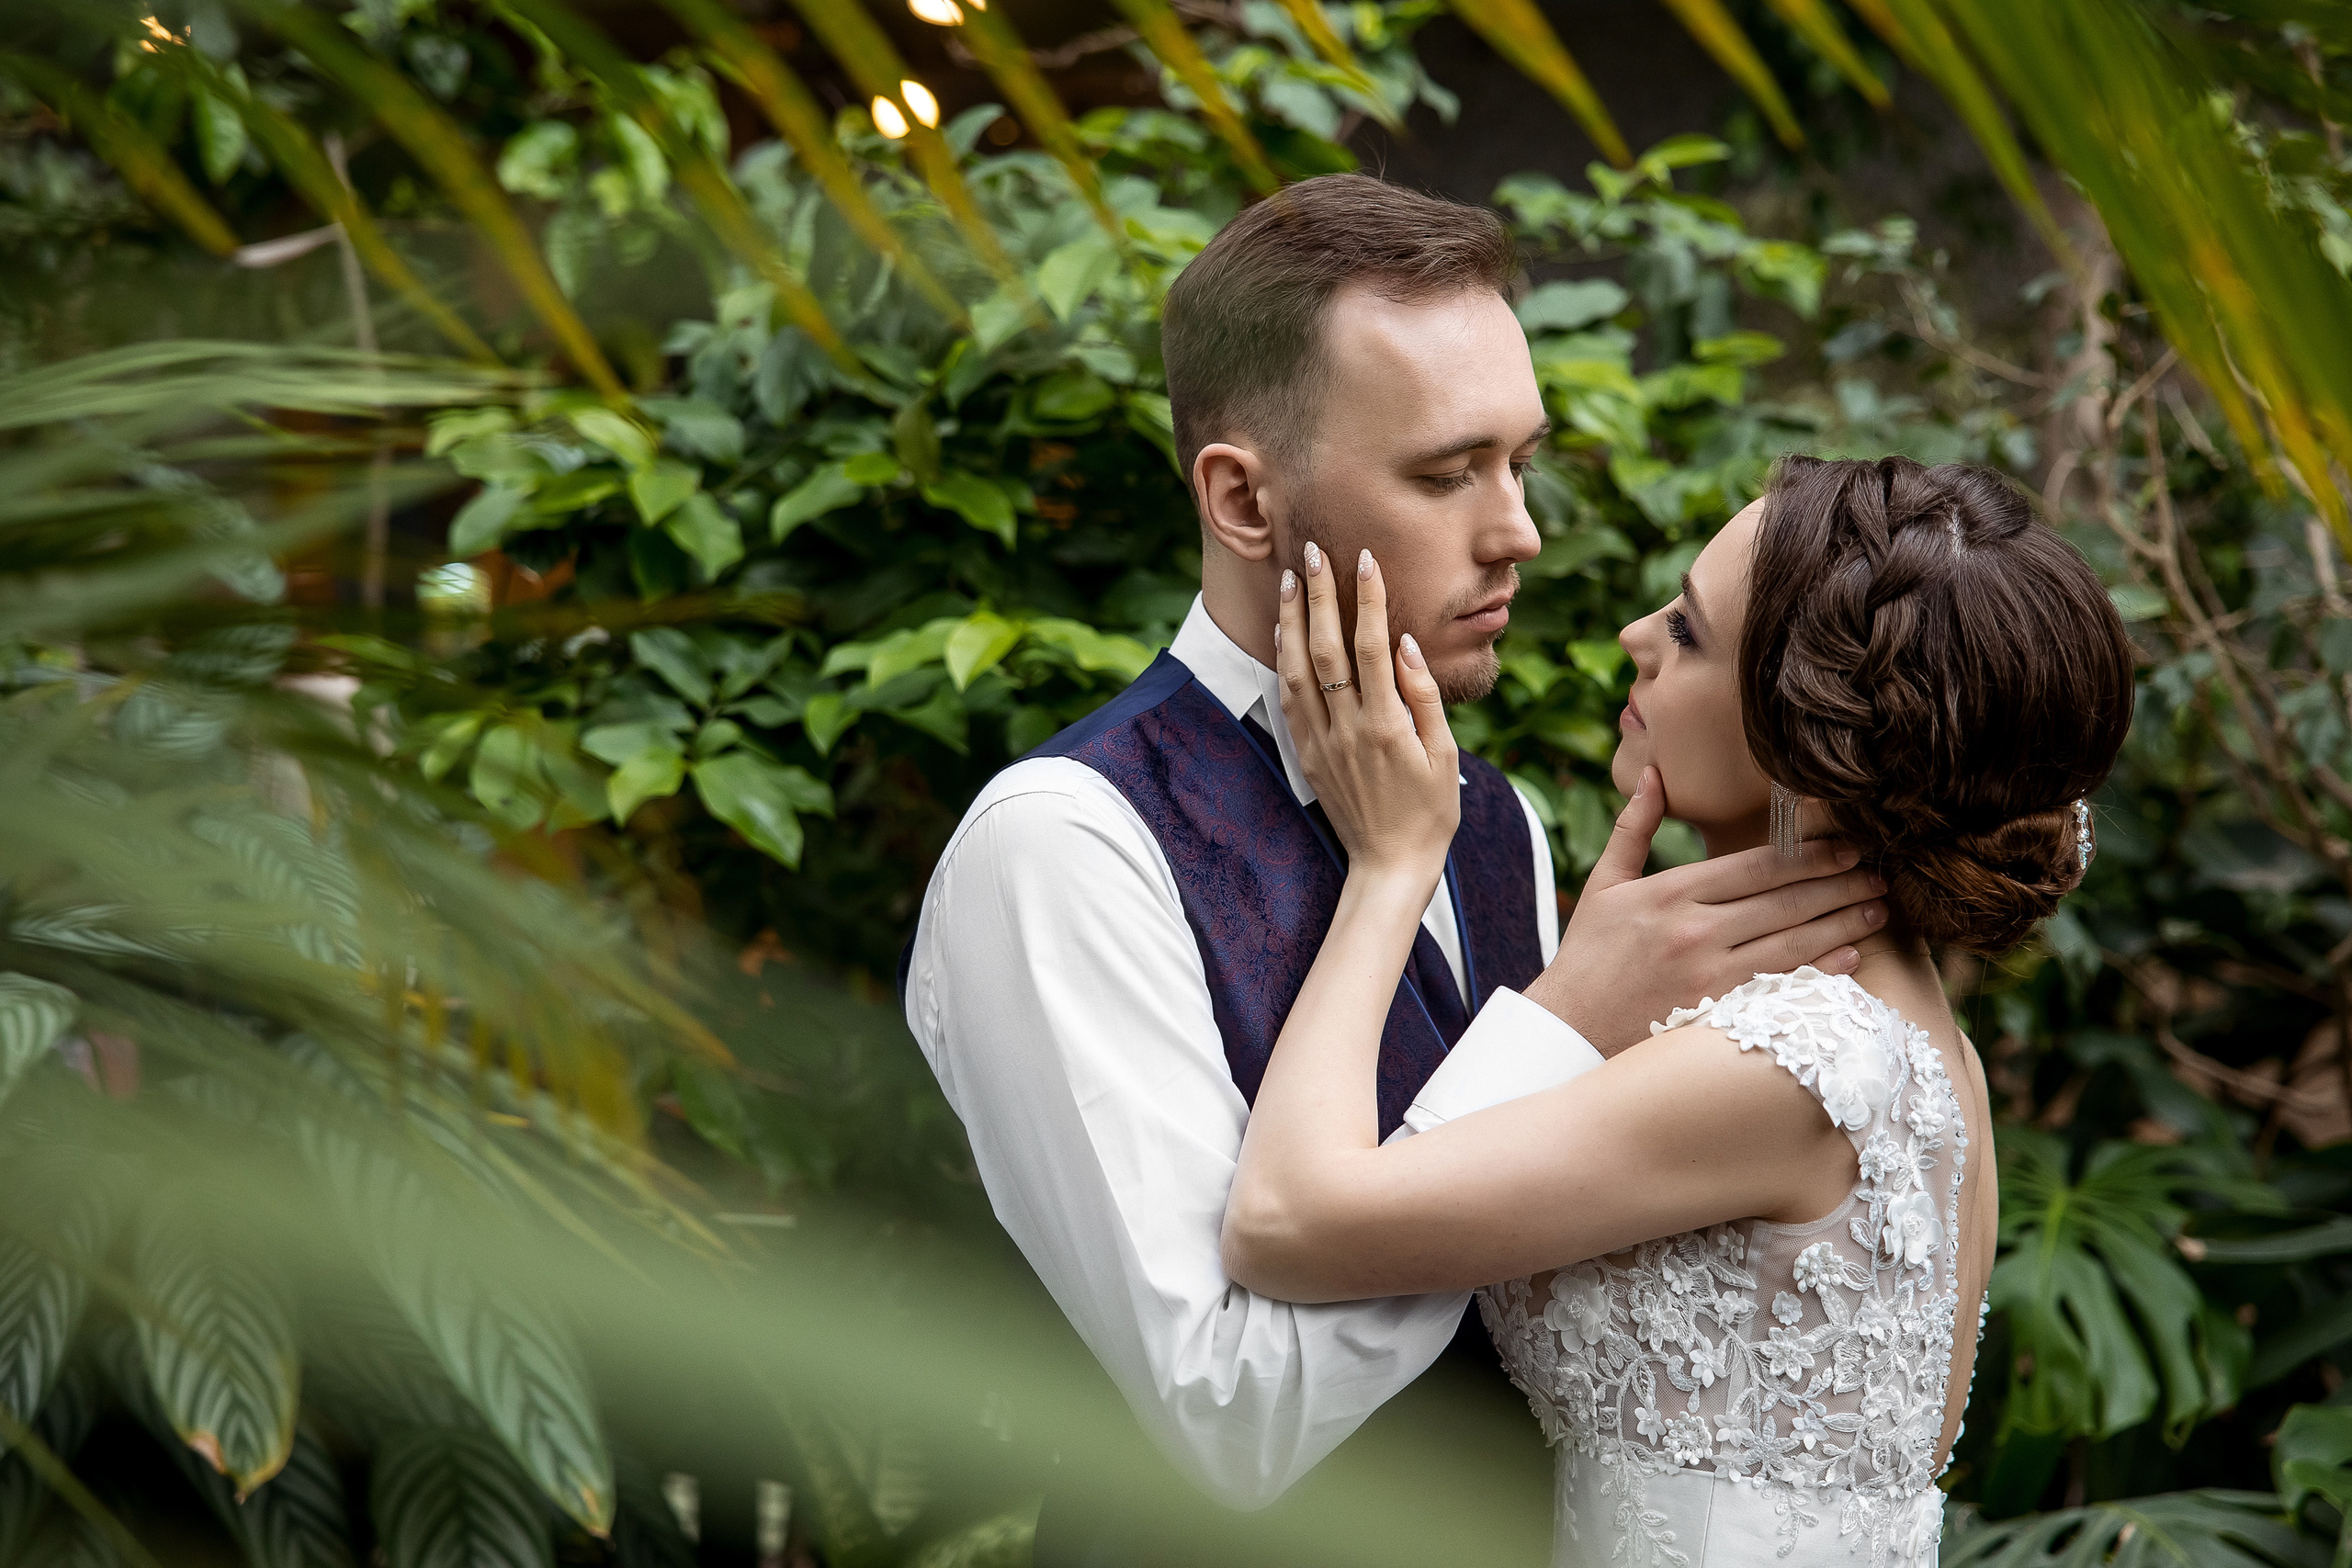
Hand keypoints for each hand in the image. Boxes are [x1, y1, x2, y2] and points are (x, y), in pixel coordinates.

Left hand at [1274, 542, 1457, 882]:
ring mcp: (1321, 742)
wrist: (1390, 865)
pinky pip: (1288, 698)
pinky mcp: (1307, 754)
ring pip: (1296, 669)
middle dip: (1318, 596)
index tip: (1365, 559)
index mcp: (1387, 726)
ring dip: (1291, 621)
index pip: (1372, 647)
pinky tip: (1283, 631)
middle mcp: (1347, 729)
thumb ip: (1424, 696)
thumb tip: (1404, 644)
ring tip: (1290, 579)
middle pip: (1326, 649)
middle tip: (1314, 552)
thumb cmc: (1430, 810)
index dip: (1367, 600)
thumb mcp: (1444, 754)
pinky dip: (1283, 659)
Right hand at [1524, 765, 1889, 1054]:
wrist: (1569, 1029)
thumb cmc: (1587, 954)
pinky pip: (1781, 985)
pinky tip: (1851, 956)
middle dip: (1838, 883)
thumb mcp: (1604, 884)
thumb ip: (1634, 827)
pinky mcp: (1717, 1011)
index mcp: (1670, 892)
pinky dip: (1821, 970)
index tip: (1846, 845)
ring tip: (1877, 908)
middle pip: (1783, 900)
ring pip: (1792, 941)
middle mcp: (1694, 930)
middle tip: (1879, 872)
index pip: (1754, 865)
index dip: (1807, 854)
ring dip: (1841, 923)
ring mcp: (1709, 974)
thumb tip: (1652, 772)